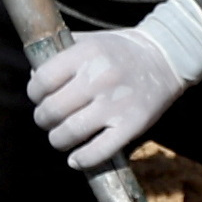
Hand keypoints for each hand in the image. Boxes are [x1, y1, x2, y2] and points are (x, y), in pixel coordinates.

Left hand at [29, 12, 197, 167]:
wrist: (168, 56)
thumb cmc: (122, 50)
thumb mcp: (91, 42)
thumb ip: (61, 56)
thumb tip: (33, 80)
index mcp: (86, 53)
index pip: (42, 81)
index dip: (34, 94)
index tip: (39, 98)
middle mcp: (99, 77)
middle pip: (52, 110)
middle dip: (43, 119)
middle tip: (48, 120)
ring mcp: (116, 103)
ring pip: (69, 134)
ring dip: (58, 140)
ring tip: (61, 138)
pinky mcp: (132, 125)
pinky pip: (98, 151)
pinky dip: (82, 160)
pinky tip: (76, 159)